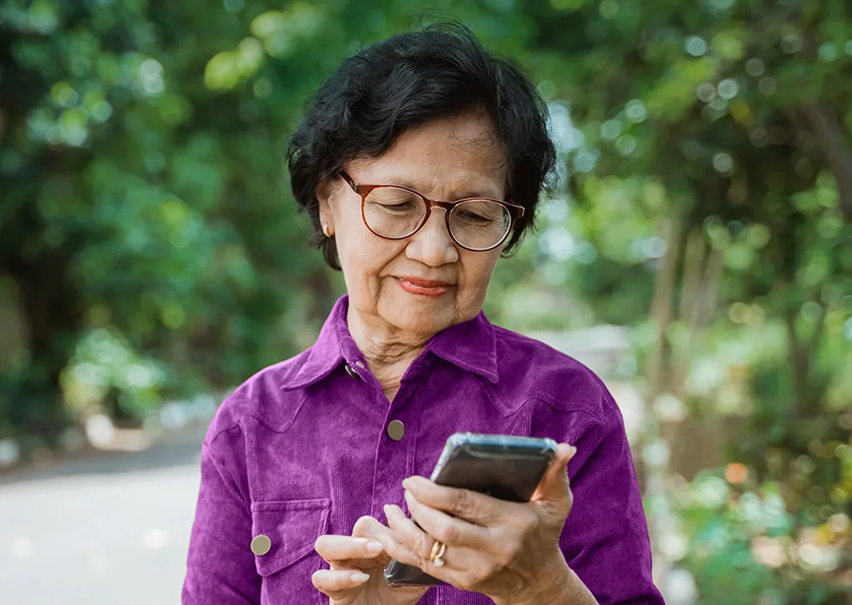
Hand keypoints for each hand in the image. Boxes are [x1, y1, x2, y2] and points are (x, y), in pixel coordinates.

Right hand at [312, 514, 429, 604]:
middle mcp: (356, 550)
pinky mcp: (332, 590)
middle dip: (367, 531)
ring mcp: (340, 567)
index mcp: (376, 542)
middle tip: (381, 545)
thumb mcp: (414, 577)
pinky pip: (321, 577)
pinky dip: (341, 576)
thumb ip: (420, 557)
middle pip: (354, 526)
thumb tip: (434, 538)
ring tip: (372, 553)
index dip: (389, 528)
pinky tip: (360, 579)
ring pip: (326, 544)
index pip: (378, 522)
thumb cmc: (399, 596)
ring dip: (349, 545)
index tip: (405, 539)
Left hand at [378, 443, 577, 603]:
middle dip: (418, 508)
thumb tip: (564, 448)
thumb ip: (555, 474)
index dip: (435, 492)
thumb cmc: (543, 534)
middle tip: (407, 490)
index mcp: (511, 524)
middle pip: (444, 530)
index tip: (414, 479)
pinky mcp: (462, 582)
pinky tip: (391, 532)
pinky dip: (403, 549)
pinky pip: (424, 567)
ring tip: (392, 509)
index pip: (467, 506)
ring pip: (429, 551)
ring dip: (404, 529)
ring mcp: (475, 570)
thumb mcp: (557, 504)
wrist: (538, 584)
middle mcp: (492, 550)